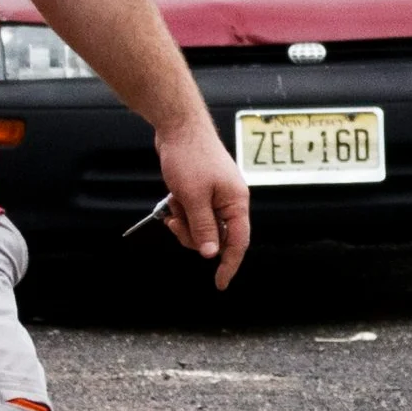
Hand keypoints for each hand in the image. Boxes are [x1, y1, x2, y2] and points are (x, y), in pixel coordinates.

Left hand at [157, 120, 250, 287]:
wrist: (178, 127)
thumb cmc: (190, 156)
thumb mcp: (193, 197)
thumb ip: (203, 228)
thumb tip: (211, 254)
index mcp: (236, 203)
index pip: (238, 242)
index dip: (229, 265)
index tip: (220, 284)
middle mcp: (230, 201)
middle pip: (216, 237)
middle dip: (193, 235)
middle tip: (176, 224)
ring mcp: (216, 195)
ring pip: (201, 226)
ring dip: (184, 221)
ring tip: (174, 203)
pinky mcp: (202, 190)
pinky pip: (193, 212)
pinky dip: (181, 210)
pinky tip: (173, 198)